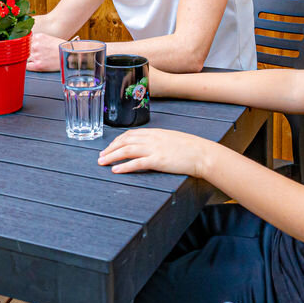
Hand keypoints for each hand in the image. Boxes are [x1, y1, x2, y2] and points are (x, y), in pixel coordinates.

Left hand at [25, 31, 63, 70]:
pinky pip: (26, 66)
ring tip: (33, 61)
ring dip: (26, 59)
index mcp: (38, 37)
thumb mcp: (49, 39)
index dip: (24, 45)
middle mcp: (36, 45)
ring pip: (24, 58)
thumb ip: (38, 40)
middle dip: (25, 52)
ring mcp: (36, 55)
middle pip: (23, 49)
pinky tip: (32, 65)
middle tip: (29, 55)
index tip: (24, 48)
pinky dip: (28, 67)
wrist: (70, 56)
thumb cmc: (62, 48)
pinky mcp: (38, 65)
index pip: (24, 40)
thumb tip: (28, 43)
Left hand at [97, 128, 214, 176]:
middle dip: (110, 148)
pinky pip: (137, 163)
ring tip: (102, 162)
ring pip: (126, 150)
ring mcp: (154, 149)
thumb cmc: (189, 148)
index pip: (129, 134)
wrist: (202, 153)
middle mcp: (152, 138)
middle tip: (100, 156)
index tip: (109, 147)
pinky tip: (116, 170)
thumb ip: (157, 140)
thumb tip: (147, 145)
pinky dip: (124, 166)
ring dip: (112, 156)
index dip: (116, 141)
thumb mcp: (171, 139)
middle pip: (124, 141)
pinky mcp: (158, 160)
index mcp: (154, 132)